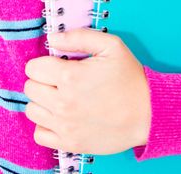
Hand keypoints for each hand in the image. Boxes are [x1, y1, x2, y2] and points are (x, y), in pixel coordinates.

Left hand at [24, 28, 150, 154]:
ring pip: (32, 110)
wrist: (149, 114)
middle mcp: (63, 103)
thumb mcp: (110, 45)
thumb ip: (78, 37)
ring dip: (41, 102)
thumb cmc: (130, 78)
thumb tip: (52, 38)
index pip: (33, 68)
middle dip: (41, 80)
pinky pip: (39, 135)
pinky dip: (45, 125)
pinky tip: (59, 117)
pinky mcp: (71, 143)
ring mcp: (65, 126)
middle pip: (30, 88)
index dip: (43, 63)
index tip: (55, 65)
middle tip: (58, 80)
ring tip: (58, 97)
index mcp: (70, 76)